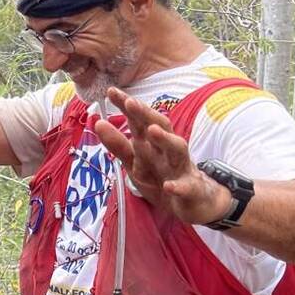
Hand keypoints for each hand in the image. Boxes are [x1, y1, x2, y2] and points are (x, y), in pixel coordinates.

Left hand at [92, 87, 233, 224]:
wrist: (196, 203)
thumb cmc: (162, 177)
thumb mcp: (135, 163)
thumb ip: (118, 145)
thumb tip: (98, 123)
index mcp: (153, 144)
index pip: (140, 121)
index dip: (127, 106)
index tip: (111, 91)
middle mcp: (168, 151)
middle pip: (160, 127)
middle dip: (146, 115)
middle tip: (130, 102)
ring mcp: (181, 169)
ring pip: (177, 150)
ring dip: (165, 140)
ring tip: (152, 130)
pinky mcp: (191, 190)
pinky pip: (187, 187)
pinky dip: (178, 187)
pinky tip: (169, 186)